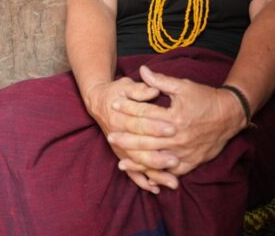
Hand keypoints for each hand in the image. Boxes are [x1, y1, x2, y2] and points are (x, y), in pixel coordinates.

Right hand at [83, 78, 179, 192]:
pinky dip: (142, 181)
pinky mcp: (121, 155)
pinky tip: (155, 189)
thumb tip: (153, 90)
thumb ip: (140, 89)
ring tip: (173, 181)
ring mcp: (120, 148)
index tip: (173, 129)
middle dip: (158, 155)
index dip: (156, 126)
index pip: (141, 122)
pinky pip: (131, 171)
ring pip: (138, 163)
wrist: (98, 101)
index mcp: (121, 116)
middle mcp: (119, 134)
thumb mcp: (126, 86)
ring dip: (155, 173)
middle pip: (140, 147)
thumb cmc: (116, 92)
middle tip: (176, 160)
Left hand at [108, 65, 246, 181]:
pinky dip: (157, 174)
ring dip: (137, 160)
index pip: (145, 113)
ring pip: (156, 159)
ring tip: (120, 161)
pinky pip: (171, 171)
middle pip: (146, 139)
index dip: (128, 108)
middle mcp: (177, 137)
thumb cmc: (205, 98)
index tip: (114, 105)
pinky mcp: (191, 162)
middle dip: (126, 138)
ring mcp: (184, 152)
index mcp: (174, 117)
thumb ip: (161, 81)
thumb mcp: (183, 86)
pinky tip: (146, 175)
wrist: (230, 115)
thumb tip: (142, 70)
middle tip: (110, 136)